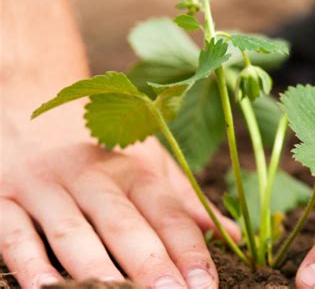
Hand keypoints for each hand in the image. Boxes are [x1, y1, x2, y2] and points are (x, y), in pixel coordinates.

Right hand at [1, 130, 238, 288]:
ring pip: (72, 231)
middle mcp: (93, 176)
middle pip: (124, 223)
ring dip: (95, 266)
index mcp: (133, 169)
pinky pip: (14, 232)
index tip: (207, 285)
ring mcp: (46, 186)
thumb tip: (233, 234)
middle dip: (149, 263)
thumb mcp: (146, 162)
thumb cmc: (100, 146)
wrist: (30, 103)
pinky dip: (28, 261)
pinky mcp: (3, 196)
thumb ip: (184, 201)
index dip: (189, 249)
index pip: (168, 212)